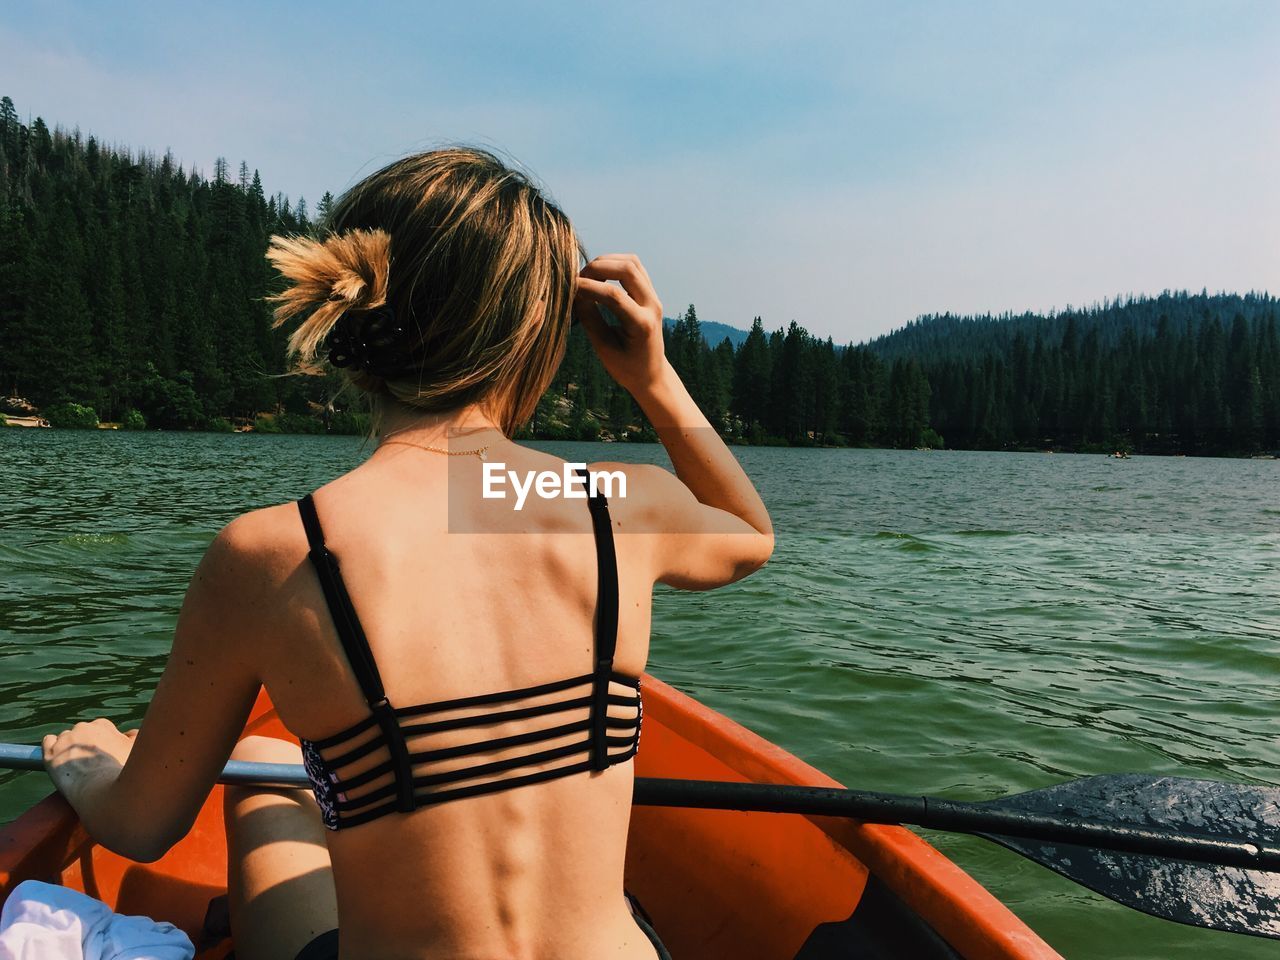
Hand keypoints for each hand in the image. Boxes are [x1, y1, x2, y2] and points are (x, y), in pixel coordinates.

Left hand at [43, 719, 138, 803]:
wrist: (101, 790)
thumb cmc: (121, 770)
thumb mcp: (135, 750)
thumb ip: (134, 737)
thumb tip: (130, 733)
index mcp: (103, 725)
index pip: (101, 728)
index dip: (104, 741)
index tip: (106, 754)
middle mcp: (83, 728)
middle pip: (83, 732)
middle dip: (86, 744)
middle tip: (92, 762)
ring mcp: (65, 740)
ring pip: (66, 738)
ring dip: (69, 747)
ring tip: (76, 764)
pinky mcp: (50, 753)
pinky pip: (48, 741)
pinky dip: (53, 746)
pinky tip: (59, 755)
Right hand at [574, 254, 668, 395]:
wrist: (651, 374)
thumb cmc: (626, 367)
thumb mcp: (604, 348)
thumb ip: (590, 319)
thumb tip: (574, 292)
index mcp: (642, 324)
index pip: (614, 295)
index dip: (588, 287)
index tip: (568, 287)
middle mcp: (652, 306)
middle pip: (627, 269)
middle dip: (598, 267)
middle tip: (578, 279)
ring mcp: (654, 297)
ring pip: (632, 262)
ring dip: (606, 261)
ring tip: (587, 275)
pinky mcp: (650, 293)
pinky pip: (634, 267)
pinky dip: (614, 264)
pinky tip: (599, 274)